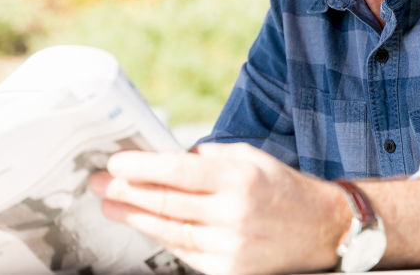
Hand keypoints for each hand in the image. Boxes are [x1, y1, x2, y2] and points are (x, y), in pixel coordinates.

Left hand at [88, 142, 349, 274]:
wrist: (321, 228)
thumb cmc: (279, 186)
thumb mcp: (249, 156)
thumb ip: (207, 158)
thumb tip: (164, 159)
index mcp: (238, 175)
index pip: (178, 171)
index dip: (141, 167)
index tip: (114, 163)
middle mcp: (234, 211)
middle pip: (167, 202)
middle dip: (126, 192)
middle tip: (99, 184)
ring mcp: (231, 245)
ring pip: (170, 230)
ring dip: (135, 218)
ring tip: (111, 207)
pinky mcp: (230, 269)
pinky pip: (186, 252)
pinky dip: (162, 237)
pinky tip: (144, 226)